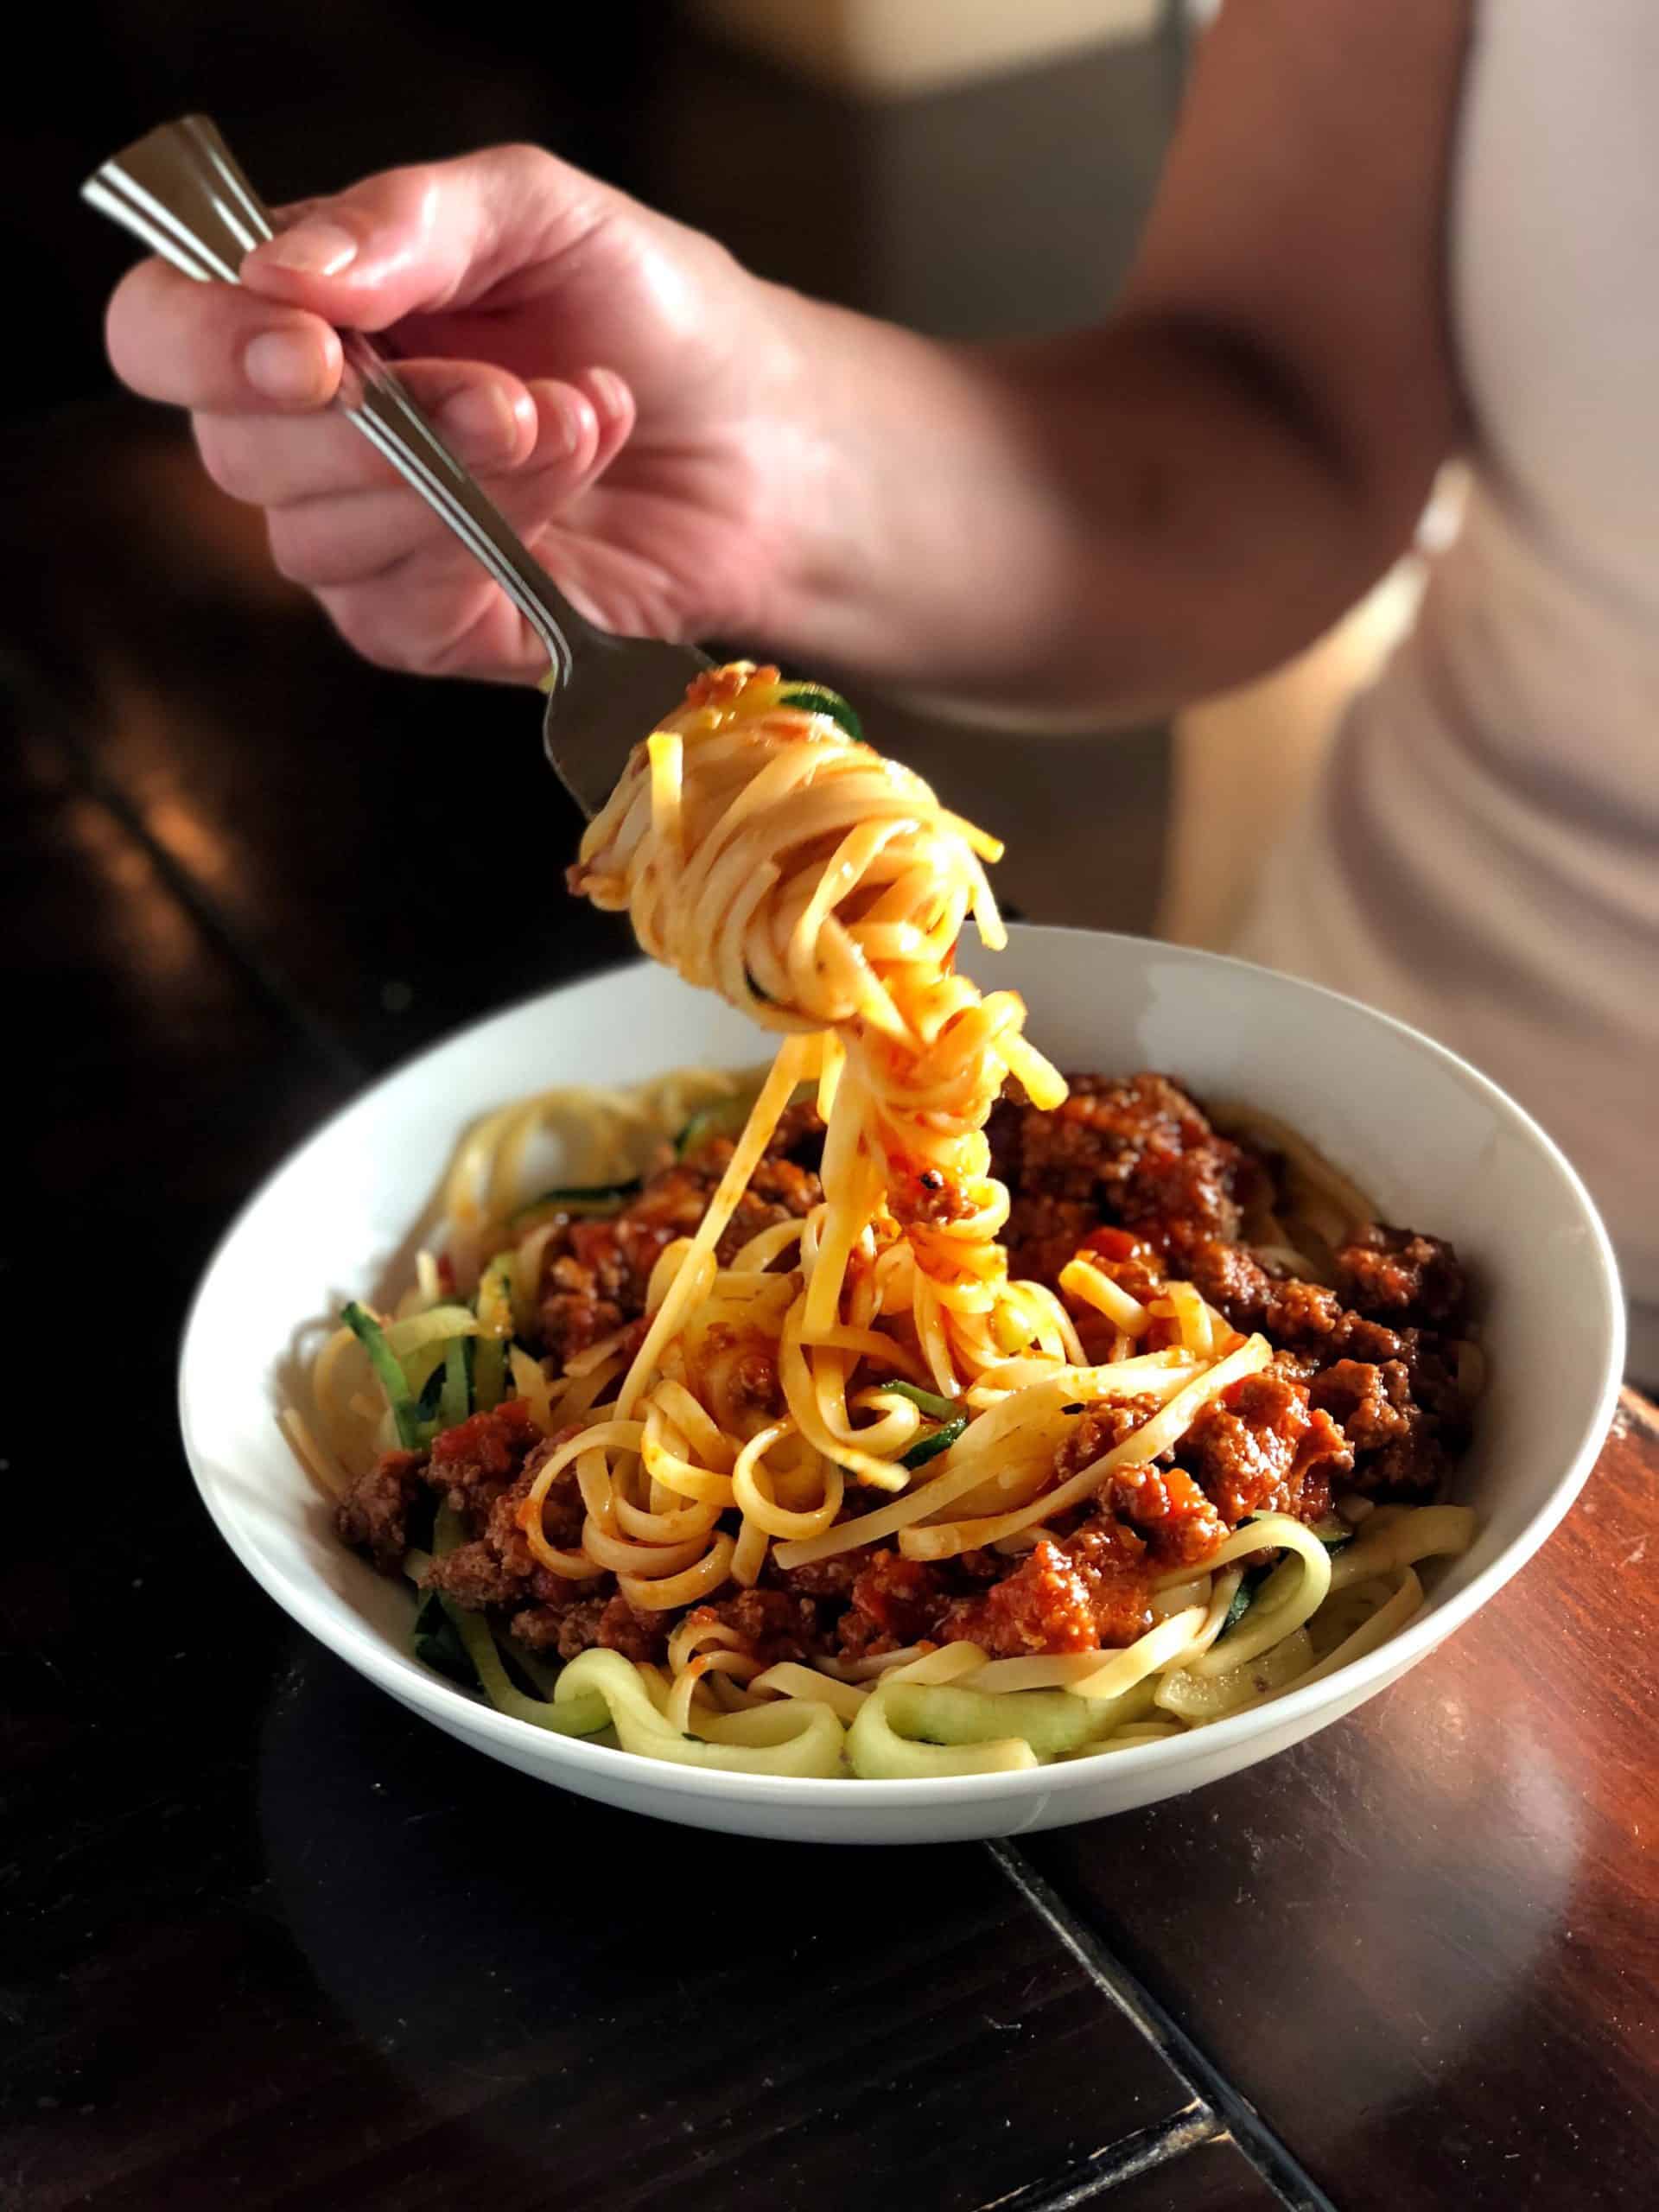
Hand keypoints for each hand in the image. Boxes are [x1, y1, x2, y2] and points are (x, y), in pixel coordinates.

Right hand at [104, 145, 813, 679]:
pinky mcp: (424, 628)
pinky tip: (567, 496)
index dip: (209, 346)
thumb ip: (408, 223)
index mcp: (298, 312)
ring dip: (463, 484)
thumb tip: (287, 274)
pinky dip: (488, 552)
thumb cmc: (651, 315)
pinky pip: (395, 612)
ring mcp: (359, 541)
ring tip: (577, 421)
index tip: (317, 352)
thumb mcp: (540, 215)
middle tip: (516, 393)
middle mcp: (305, 433)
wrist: (764, 440)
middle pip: (239, 454)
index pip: (161, 333)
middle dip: (390, 424)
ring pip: (319, 542)